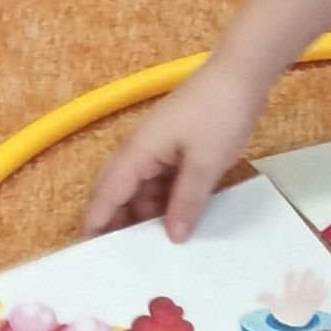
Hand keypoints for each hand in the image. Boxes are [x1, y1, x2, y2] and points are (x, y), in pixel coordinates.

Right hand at [83, 58, 265, 240]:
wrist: (243, 73)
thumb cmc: (219, 114)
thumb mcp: (205, 165)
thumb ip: (186, 202)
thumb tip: (173, 237)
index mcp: (138, 152)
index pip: (107, 193)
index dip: (95, 222)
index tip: (87, 252)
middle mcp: (141, 149)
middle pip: (119, 190)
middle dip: (117, 220)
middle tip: (124, 257)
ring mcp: (159, 145)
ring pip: (143, 186)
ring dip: (145, 212)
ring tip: (154, 245)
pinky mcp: (178, 144)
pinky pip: (163, 178)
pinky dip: (165, 198)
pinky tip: (178, 217)